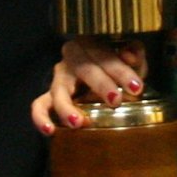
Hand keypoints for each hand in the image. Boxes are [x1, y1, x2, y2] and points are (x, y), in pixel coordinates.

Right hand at [29, 37, 146, 133]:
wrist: (95, 72)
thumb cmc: (114, 66)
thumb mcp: (129, 58)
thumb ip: (134, 55)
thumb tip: (130, 57)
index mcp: (91, 45)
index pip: (105, 55)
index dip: (122, 70)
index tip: (136, 87)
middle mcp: (72, 58)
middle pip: (84, 69)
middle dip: (100, 85)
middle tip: (115, 101)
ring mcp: (59, 78)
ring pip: (58, 90)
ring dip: (67, 107)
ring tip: (78, 122)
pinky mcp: (49, 95)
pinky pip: (39, 105)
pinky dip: (41, 118)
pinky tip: (50, 131)